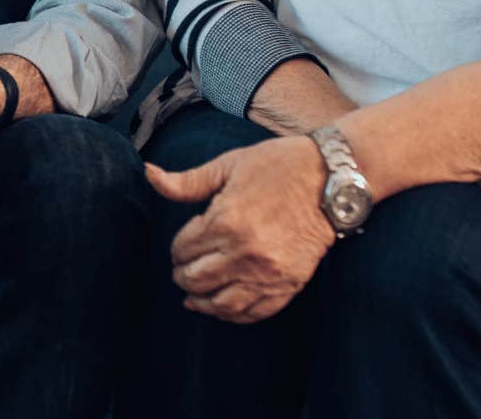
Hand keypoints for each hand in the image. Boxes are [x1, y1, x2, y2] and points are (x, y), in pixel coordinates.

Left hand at [144, 136, 336, 323]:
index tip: (181, 246)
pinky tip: (223, 308)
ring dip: (202, 303)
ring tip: (194, 297)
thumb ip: (187, 181)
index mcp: (225, 221)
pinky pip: (255, 312)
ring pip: (222, 303)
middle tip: (181, 272)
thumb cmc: (277, 166)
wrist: (330, 180)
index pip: (183, 249)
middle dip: (183, 277)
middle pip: (197, 279)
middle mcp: (244, 252)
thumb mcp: (228, 166)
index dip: (177, 249)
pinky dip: (234, 315)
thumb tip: (149, 174)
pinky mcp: (289, 284)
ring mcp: (268, 273)